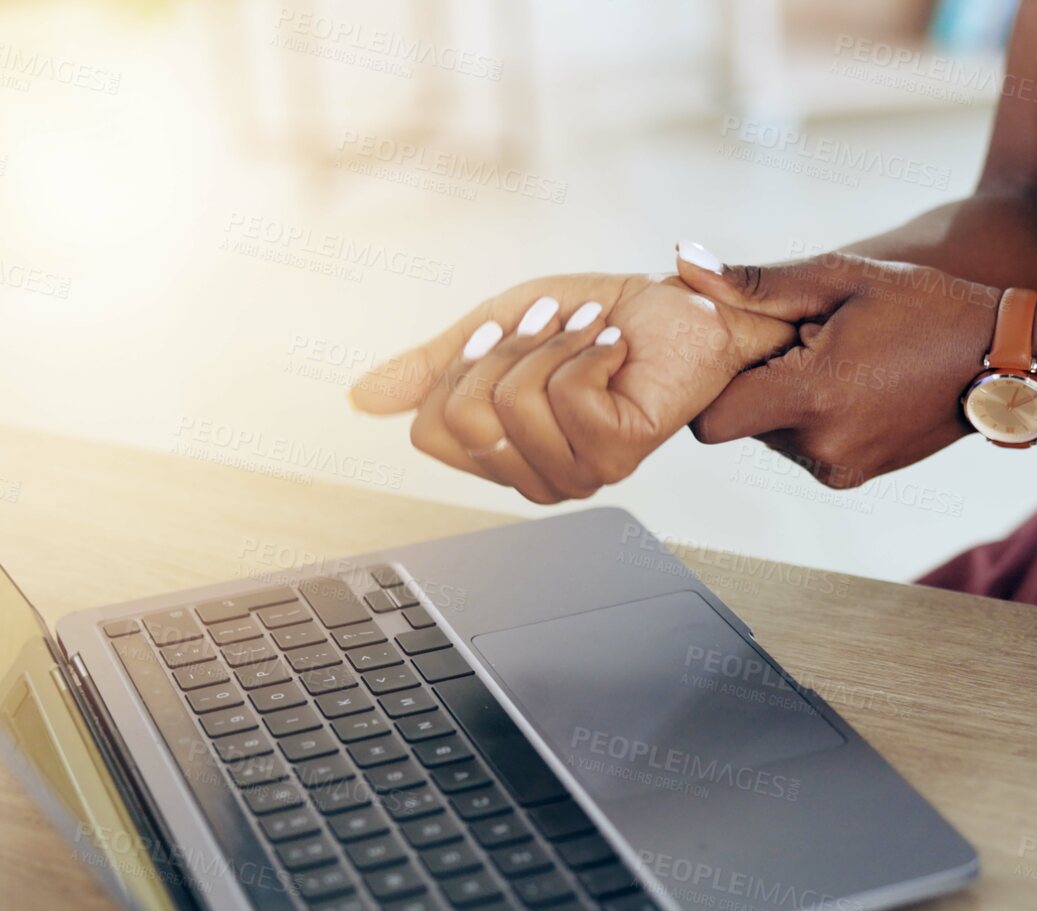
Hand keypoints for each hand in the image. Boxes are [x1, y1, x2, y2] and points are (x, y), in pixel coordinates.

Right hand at [349, 271, 794, 502]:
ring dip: (553, 346)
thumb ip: (429, 368)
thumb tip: (360, 397)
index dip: (459, 368)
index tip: (505, 331)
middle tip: (553, 327)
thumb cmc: (592, 322)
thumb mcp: (492, 331)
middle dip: (506, 350)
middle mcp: (536, 476)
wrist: (676, 309)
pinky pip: (567, 395)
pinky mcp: (619, 452)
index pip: (430, 431)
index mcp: (501, 455)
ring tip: (590, 334)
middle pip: (464, 416)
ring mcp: (578, 472)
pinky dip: (590, 350)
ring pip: (514, 403)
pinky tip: (617, 349)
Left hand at [675, 249, 999, 486]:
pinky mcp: (851, 475)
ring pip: (770, 433)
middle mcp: (819, 446)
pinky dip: (811, 415)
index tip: (748, 343)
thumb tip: (686, 262)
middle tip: (810, 339)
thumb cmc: (925, 307)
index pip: (710, 418)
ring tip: (840, 359)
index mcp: (811, 397)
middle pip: (741, 421)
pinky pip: (802, 444)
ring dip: (786, 396)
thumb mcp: (841, 278)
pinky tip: (855, 382)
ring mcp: (837, 467)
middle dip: (758, 379)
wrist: (1001, 361)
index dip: (717, 378)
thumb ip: (757, 281)